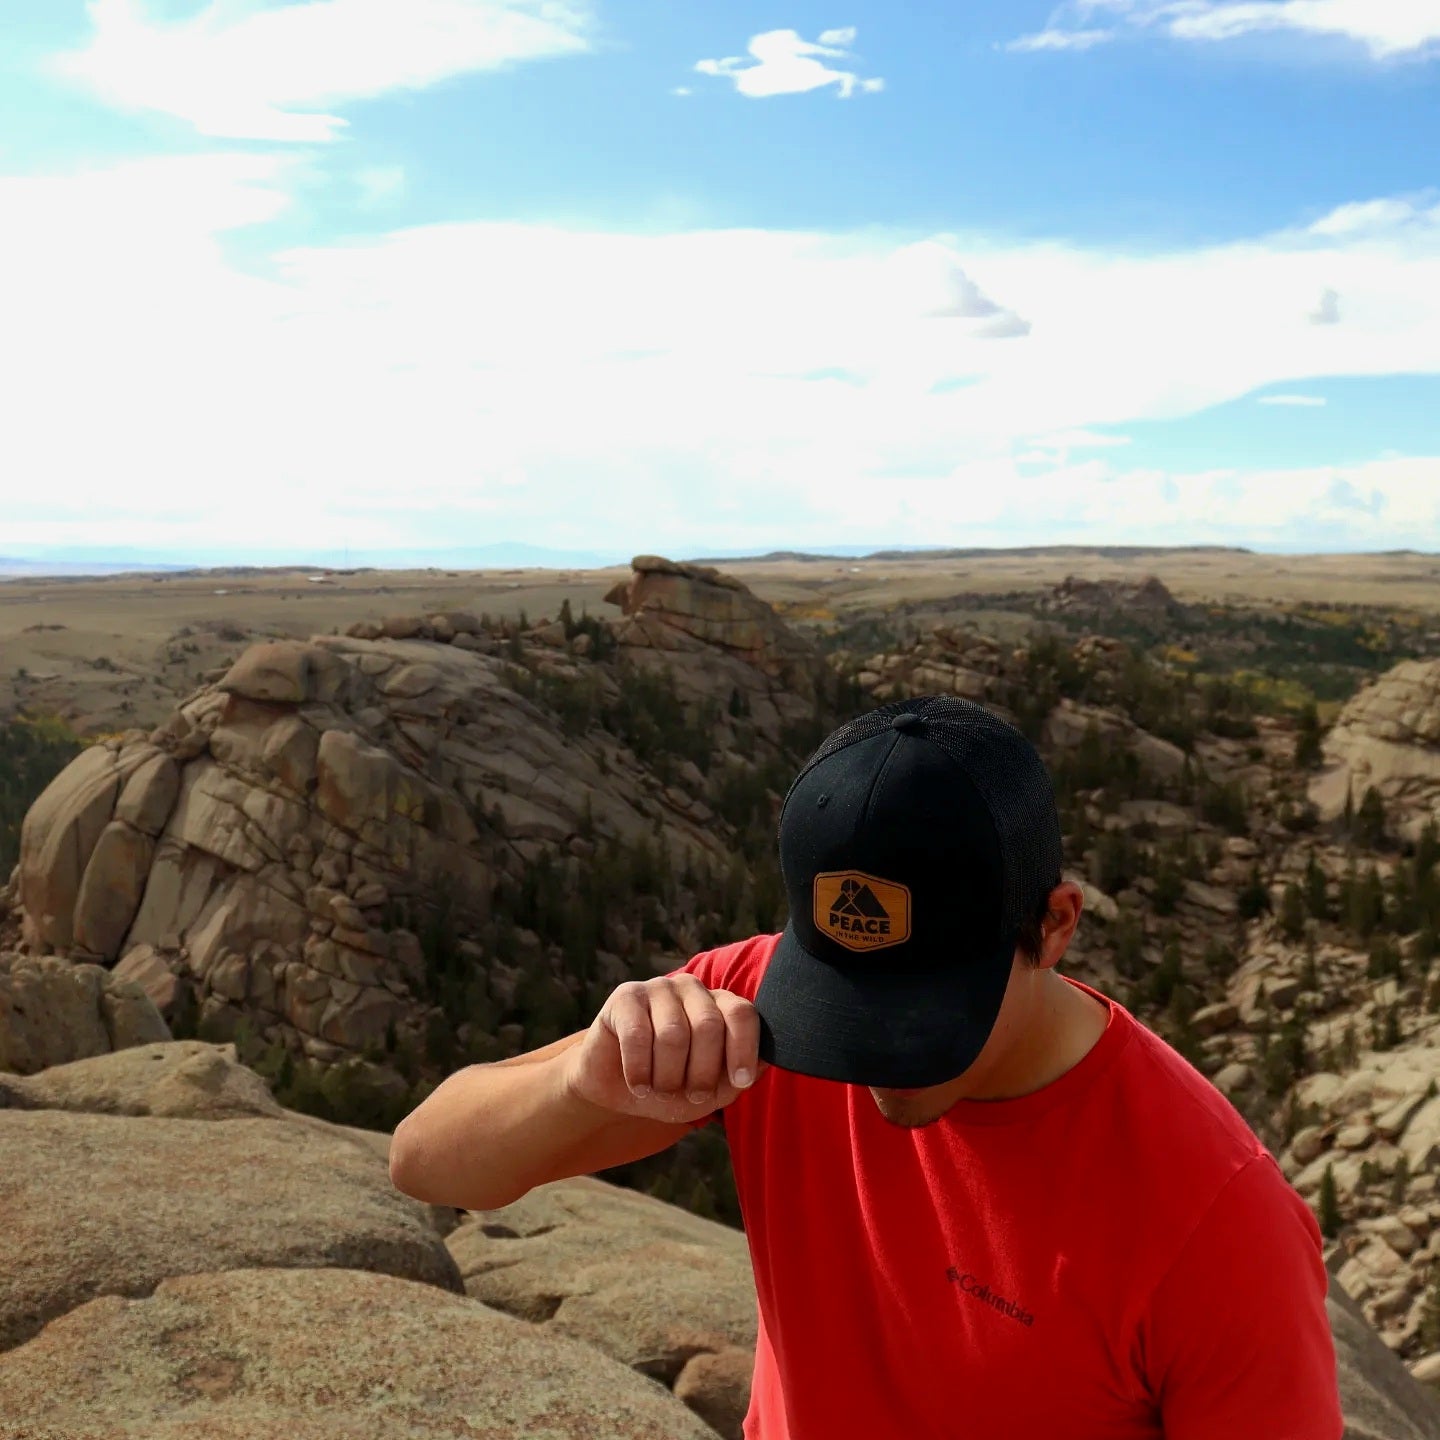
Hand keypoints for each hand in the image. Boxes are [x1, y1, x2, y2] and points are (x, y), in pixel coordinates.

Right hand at [561, 974, 768, 1124]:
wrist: (617, 1090)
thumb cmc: (670, 1087)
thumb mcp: (710, 1093)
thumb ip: (737, 1078)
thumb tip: (766, 1062)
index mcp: (720, 1006)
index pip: (743, 1014)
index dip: (744, 1049)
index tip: (739, 1082)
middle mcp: (692, 989)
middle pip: (709, 1026)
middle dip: (701, 1072)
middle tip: (690, 1095)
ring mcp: (659, 988)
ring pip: (673, 1033)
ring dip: (667, 1076)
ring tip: (659, 1090)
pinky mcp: (626, 996)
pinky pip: (638, 1034)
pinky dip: (640, 1070)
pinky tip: (638, 1085)